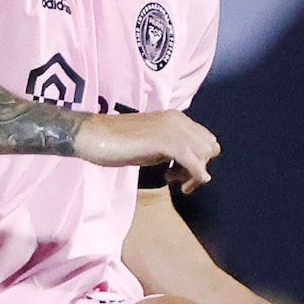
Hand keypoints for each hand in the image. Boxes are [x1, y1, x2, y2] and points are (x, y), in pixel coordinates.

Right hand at [74, 108, 218, 188]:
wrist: (93, 135)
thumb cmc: (116, 143)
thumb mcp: (151, 146)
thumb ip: (171, 151)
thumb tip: (189, 167)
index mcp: (176, 118)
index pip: (205, 140)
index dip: (199, 160)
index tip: (178, 173)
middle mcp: (178, 120)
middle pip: (210, 147)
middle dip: (200, 167)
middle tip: (178, 180)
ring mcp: (172, 129)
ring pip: (205, 155)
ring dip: (193, 174)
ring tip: (172, 180)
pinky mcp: (164, 141)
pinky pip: (193, 161)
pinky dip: (194, 176)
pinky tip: (180, 184)